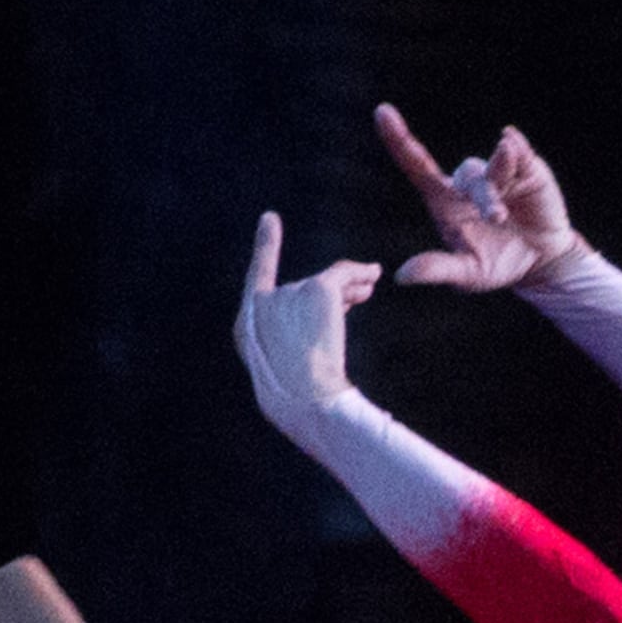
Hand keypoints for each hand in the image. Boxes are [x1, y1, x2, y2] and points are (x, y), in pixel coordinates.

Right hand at [234, 215, 380, 440]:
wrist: (308, 402)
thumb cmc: (302, 400)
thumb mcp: (291, 369)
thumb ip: (300, 337)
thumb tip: (338, 305)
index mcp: (247, 328)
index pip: (257, 280)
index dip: (265, 248)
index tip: (270, 219)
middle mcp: (262, 306)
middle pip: (299, 289)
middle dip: (330, 294)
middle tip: (362, 294)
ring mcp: (287, 295)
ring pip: (324, 283)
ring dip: (349, 286)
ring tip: (371, 283)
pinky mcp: (317, 291)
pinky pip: (342, 274)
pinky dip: (360, 272)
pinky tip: (374, 273)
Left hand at [375, 102, 581, 291]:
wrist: (541, 263)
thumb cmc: (496, 265)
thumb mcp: (466, 274)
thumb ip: (436, 269)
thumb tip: (401, 277)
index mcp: (445, 199)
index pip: (416, 164)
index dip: (398, 139)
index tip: (382, 112)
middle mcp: (469, 182)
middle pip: (469, 176)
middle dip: (485, 197)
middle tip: (498, 219)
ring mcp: (498, 172)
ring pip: (495, 166)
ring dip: (502, 176)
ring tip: (514, 204)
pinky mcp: (527, 169)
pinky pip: (520, 153)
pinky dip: (516, 150)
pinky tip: (510, 142)